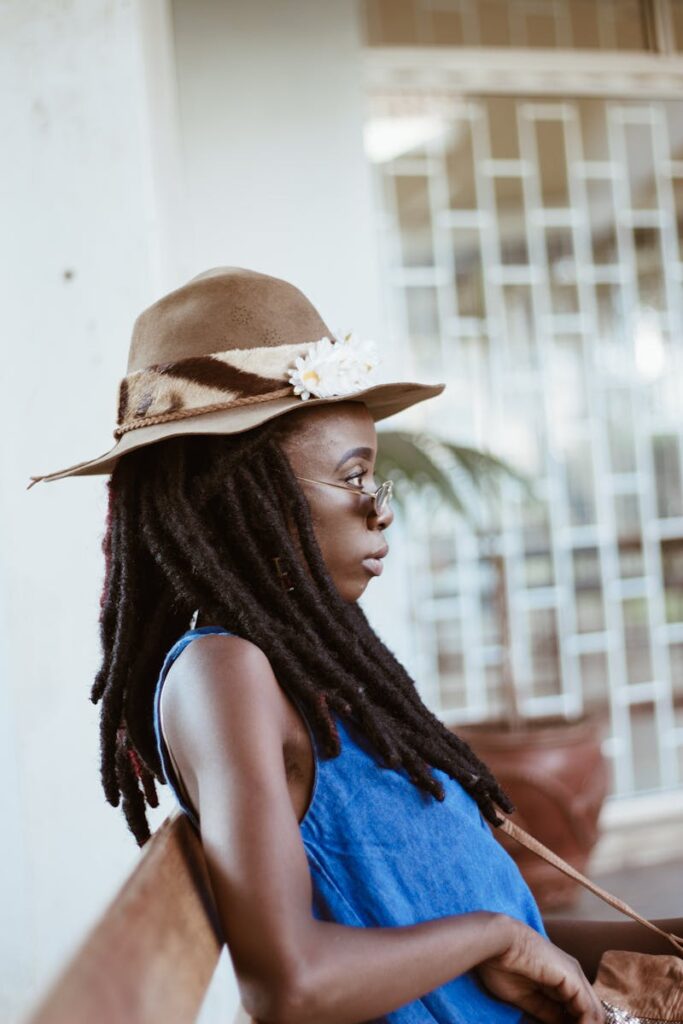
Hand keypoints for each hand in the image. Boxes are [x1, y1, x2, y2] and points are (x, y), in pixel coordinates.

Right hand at [477, 917, 603, 1023]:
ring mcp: (576, 975)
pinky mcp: (574, 978)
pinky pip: (589, 1011)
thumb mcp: (527, 998)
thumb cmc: (502, 965)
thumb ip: (547, 1012)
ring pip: (594, 1013)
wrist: (496, 943)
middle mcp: (573, 975)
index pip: (579, 1011)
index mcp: (561, 978)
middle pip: (590, 1012)